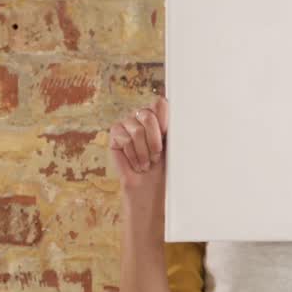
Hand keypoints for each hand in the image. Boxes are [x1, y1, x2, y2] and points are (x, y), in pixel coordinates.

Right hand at [108, 96, 169, 238]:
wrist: (152, 188)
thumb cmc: (167, 168)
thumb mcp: (176, 145)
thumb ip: (174, 126)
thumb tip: (175, 107)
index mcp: (161, 116)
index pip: (161, 102)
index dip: (164, 119)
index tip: (169, 136)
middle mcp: (143, 116)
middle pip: (148, 114)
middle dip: (155, 140)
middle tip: (157, 156)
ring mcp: (127, 123)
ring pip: (137, 129)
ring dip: (145, 151)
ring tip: (147, 163)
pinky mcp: (115, 134)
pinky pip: (124, 138)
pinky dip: (133, 155)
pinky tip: (137, 164)